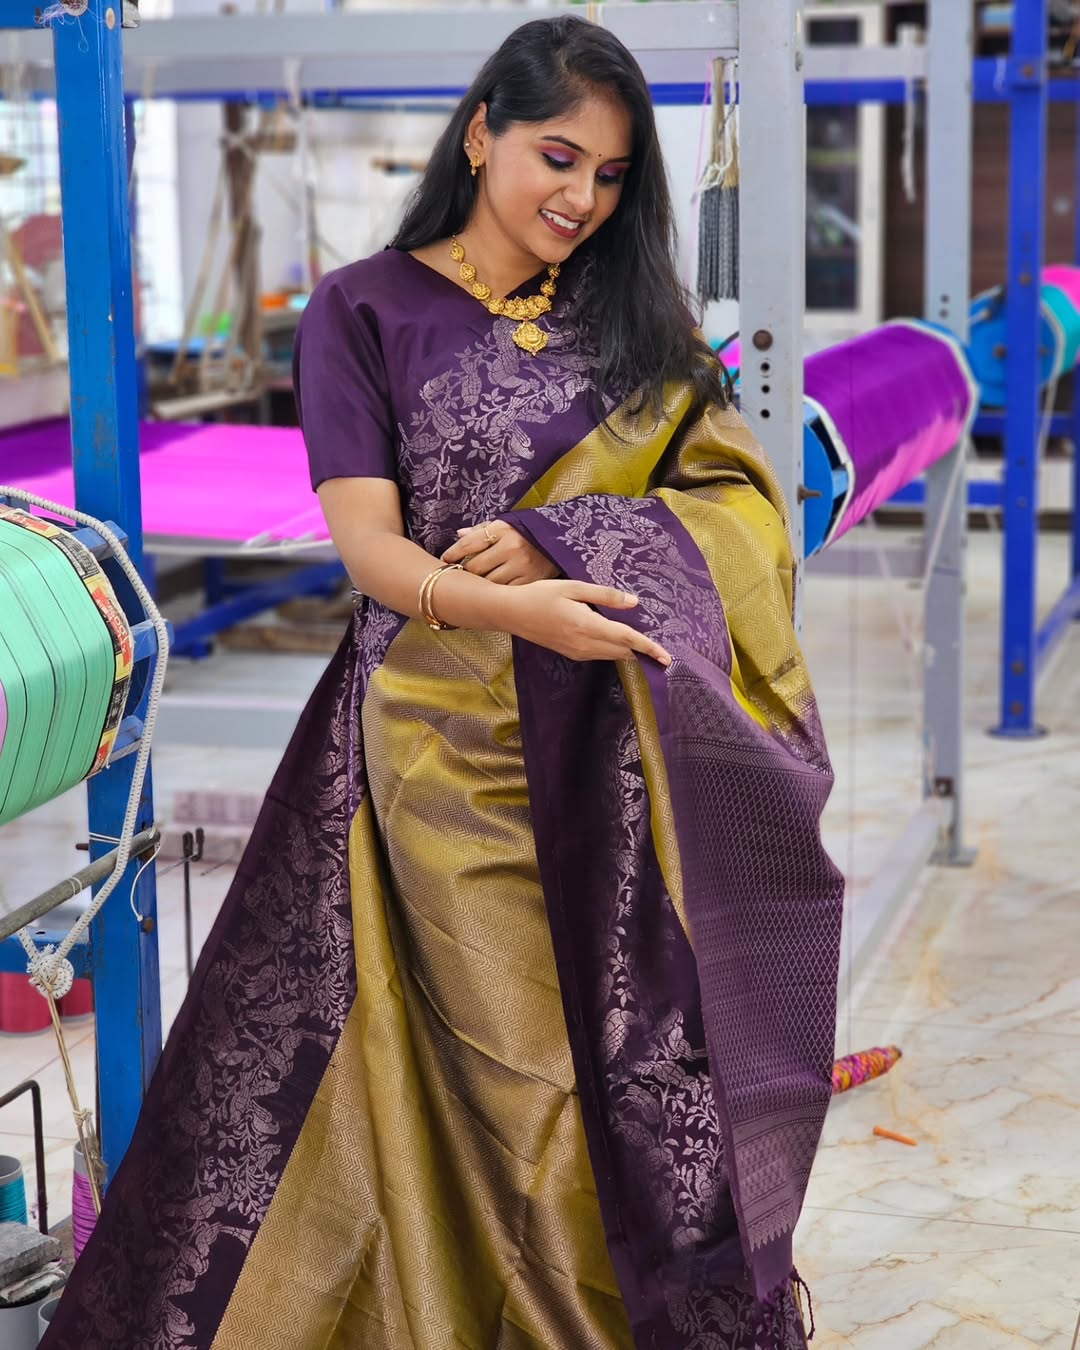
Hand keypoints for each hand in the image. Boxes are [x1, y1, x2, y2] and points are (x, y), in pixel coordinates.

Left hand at [441, 520, 560, 584]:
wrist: (562, 543)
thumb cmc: (528, 533)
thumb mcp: (507, 524)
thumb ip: (482, 530)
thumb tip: (458, 534)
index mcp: (503, 529)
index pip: (468, 543)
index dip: (452, 553)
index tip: (445, 559)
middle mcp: (512, 547)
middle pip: (475, 567)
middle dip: (465, 572)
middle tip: (461, 573)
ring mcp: (522, 566)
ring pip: (487, 583)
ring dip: (479, 584)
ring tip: (477, 582)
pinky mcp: (530, 582)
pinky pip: (503, 592)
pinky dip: (495, 592)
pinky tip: (493, 590)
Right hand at [496, 579, 672, 666]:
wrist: (512, 613)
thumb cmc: (540, 595)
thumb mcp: (573, 587)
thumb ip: (605, 596)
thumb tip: (634, 602)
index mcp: (587, 626)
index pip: (626, 639)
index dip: (648, 647)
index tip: (666, 657)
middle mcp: (584, 644)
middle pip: (623, 651)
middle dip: (642, 652)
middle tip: (662, 650)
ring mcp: (577, 652)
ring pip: (612, 655)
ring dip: (629, 652)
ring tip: (646, 646)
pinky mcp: (572, 654)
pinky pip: (601, 655)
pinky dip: (615, 651)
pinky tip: (620, 642)